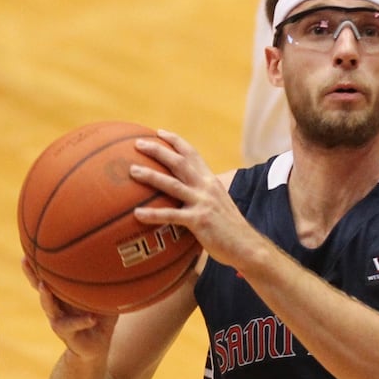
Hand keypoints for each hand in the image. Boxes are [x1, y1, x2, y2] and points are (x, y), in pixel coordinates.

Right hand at [21, 257, 117, 359]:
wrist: (96, 347)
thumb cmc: (101, 318)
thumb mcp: (106, 298)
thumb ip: (110, 283)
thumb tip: (123, 261)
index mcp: (62, 294)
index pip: (47, 275)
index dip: (39, 262)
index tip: (30, 246)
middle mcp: (56, 305)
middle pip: (38, 287)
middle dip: (31, 274)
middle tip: (24, 260)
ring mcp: (58, 320)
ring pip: (48, 307)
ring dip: (45, 297)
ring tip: (44, 286)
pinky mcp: (67, 334)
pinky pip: (72, 326)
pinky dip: (82, 321)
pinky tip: (91, 317)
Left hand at [130, 131, 256, 269]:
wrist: (247, 246)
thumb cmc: (229, 230)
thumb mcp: (219, 205)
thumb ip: (203, 197)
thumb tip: (185, 198)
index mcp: (211, 181)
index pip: (192, 154)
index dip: (175, 141)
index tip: (159, 132)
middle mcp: (207, 187)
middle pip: (179, 162)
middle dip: (158, 150)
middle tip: (138, 143)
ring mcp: (203, 202)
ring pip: (172, 184)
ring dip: (150, 176)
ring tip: (132, 170)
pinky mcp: (199, 220)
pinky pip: (171, 215)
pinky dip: (153, 214)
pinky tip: (137, 214)